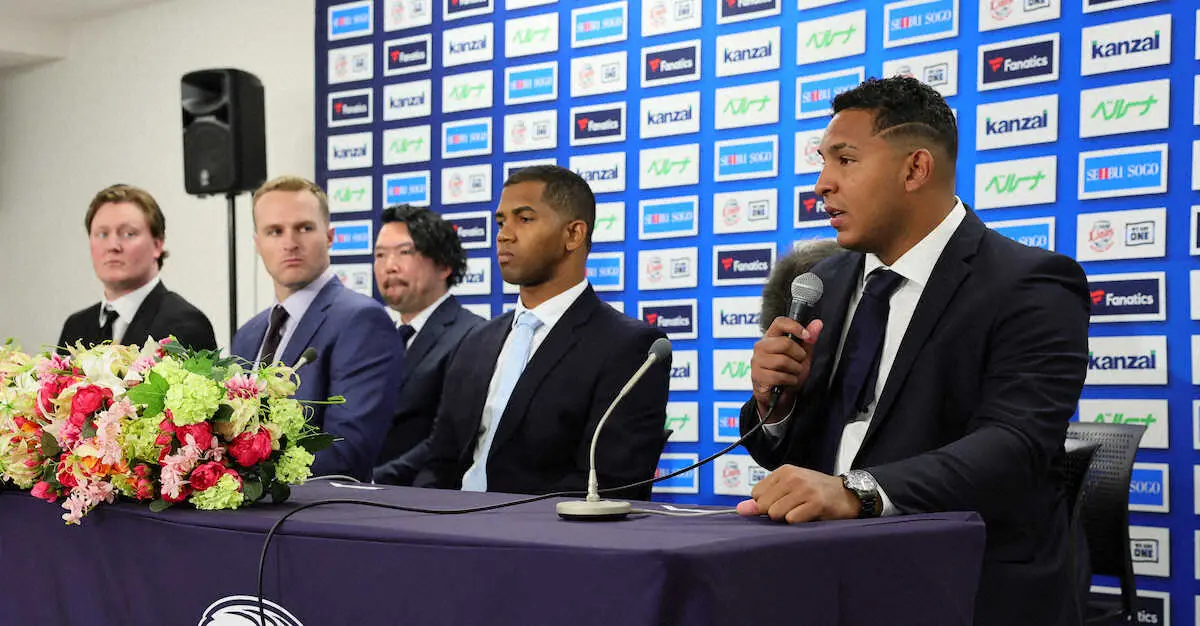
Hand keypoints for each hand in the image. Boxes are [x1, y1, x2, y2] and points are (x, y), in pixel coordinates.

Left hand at [735, 464, 858, 522]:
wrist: (848, 494)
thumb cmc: (816, 492)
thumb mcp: (790, 489)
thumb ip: (764, 498)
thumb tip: (740, 509)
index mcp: (784, 471)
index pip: (756, 493)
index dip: (766, 503)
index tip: (783, 502)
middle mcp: (793, 477)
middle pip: (764, 505)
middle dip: (775, 512)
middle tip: (794, 507)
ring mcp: (804, 489)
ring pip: (776, 513)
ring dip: (787, 518)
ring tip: (801, 511)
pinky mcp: (816, 503)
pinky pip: (792, 519)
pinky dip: (798, 522)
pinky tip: (809, 515)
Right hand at [750, 317, 822, 420]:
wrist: (779, 397)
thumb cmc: (788, 373)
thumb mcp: (803, 355)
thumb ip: (809, 340)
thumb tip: (818, 323)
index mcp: (771, 337)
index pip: (780, 322)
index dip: (795, 327)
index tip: (806, 335)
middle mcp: (761, 346)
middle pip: (785, 343)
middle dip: (799, 356)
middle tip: (799, 362)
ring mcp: (757, 361)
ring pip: (783, 361)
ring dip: (794, 370)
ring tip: (793, 373)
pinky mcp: (757, 376)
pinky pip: (779, 376)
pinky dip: (789, 380)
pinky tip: (788, 381)